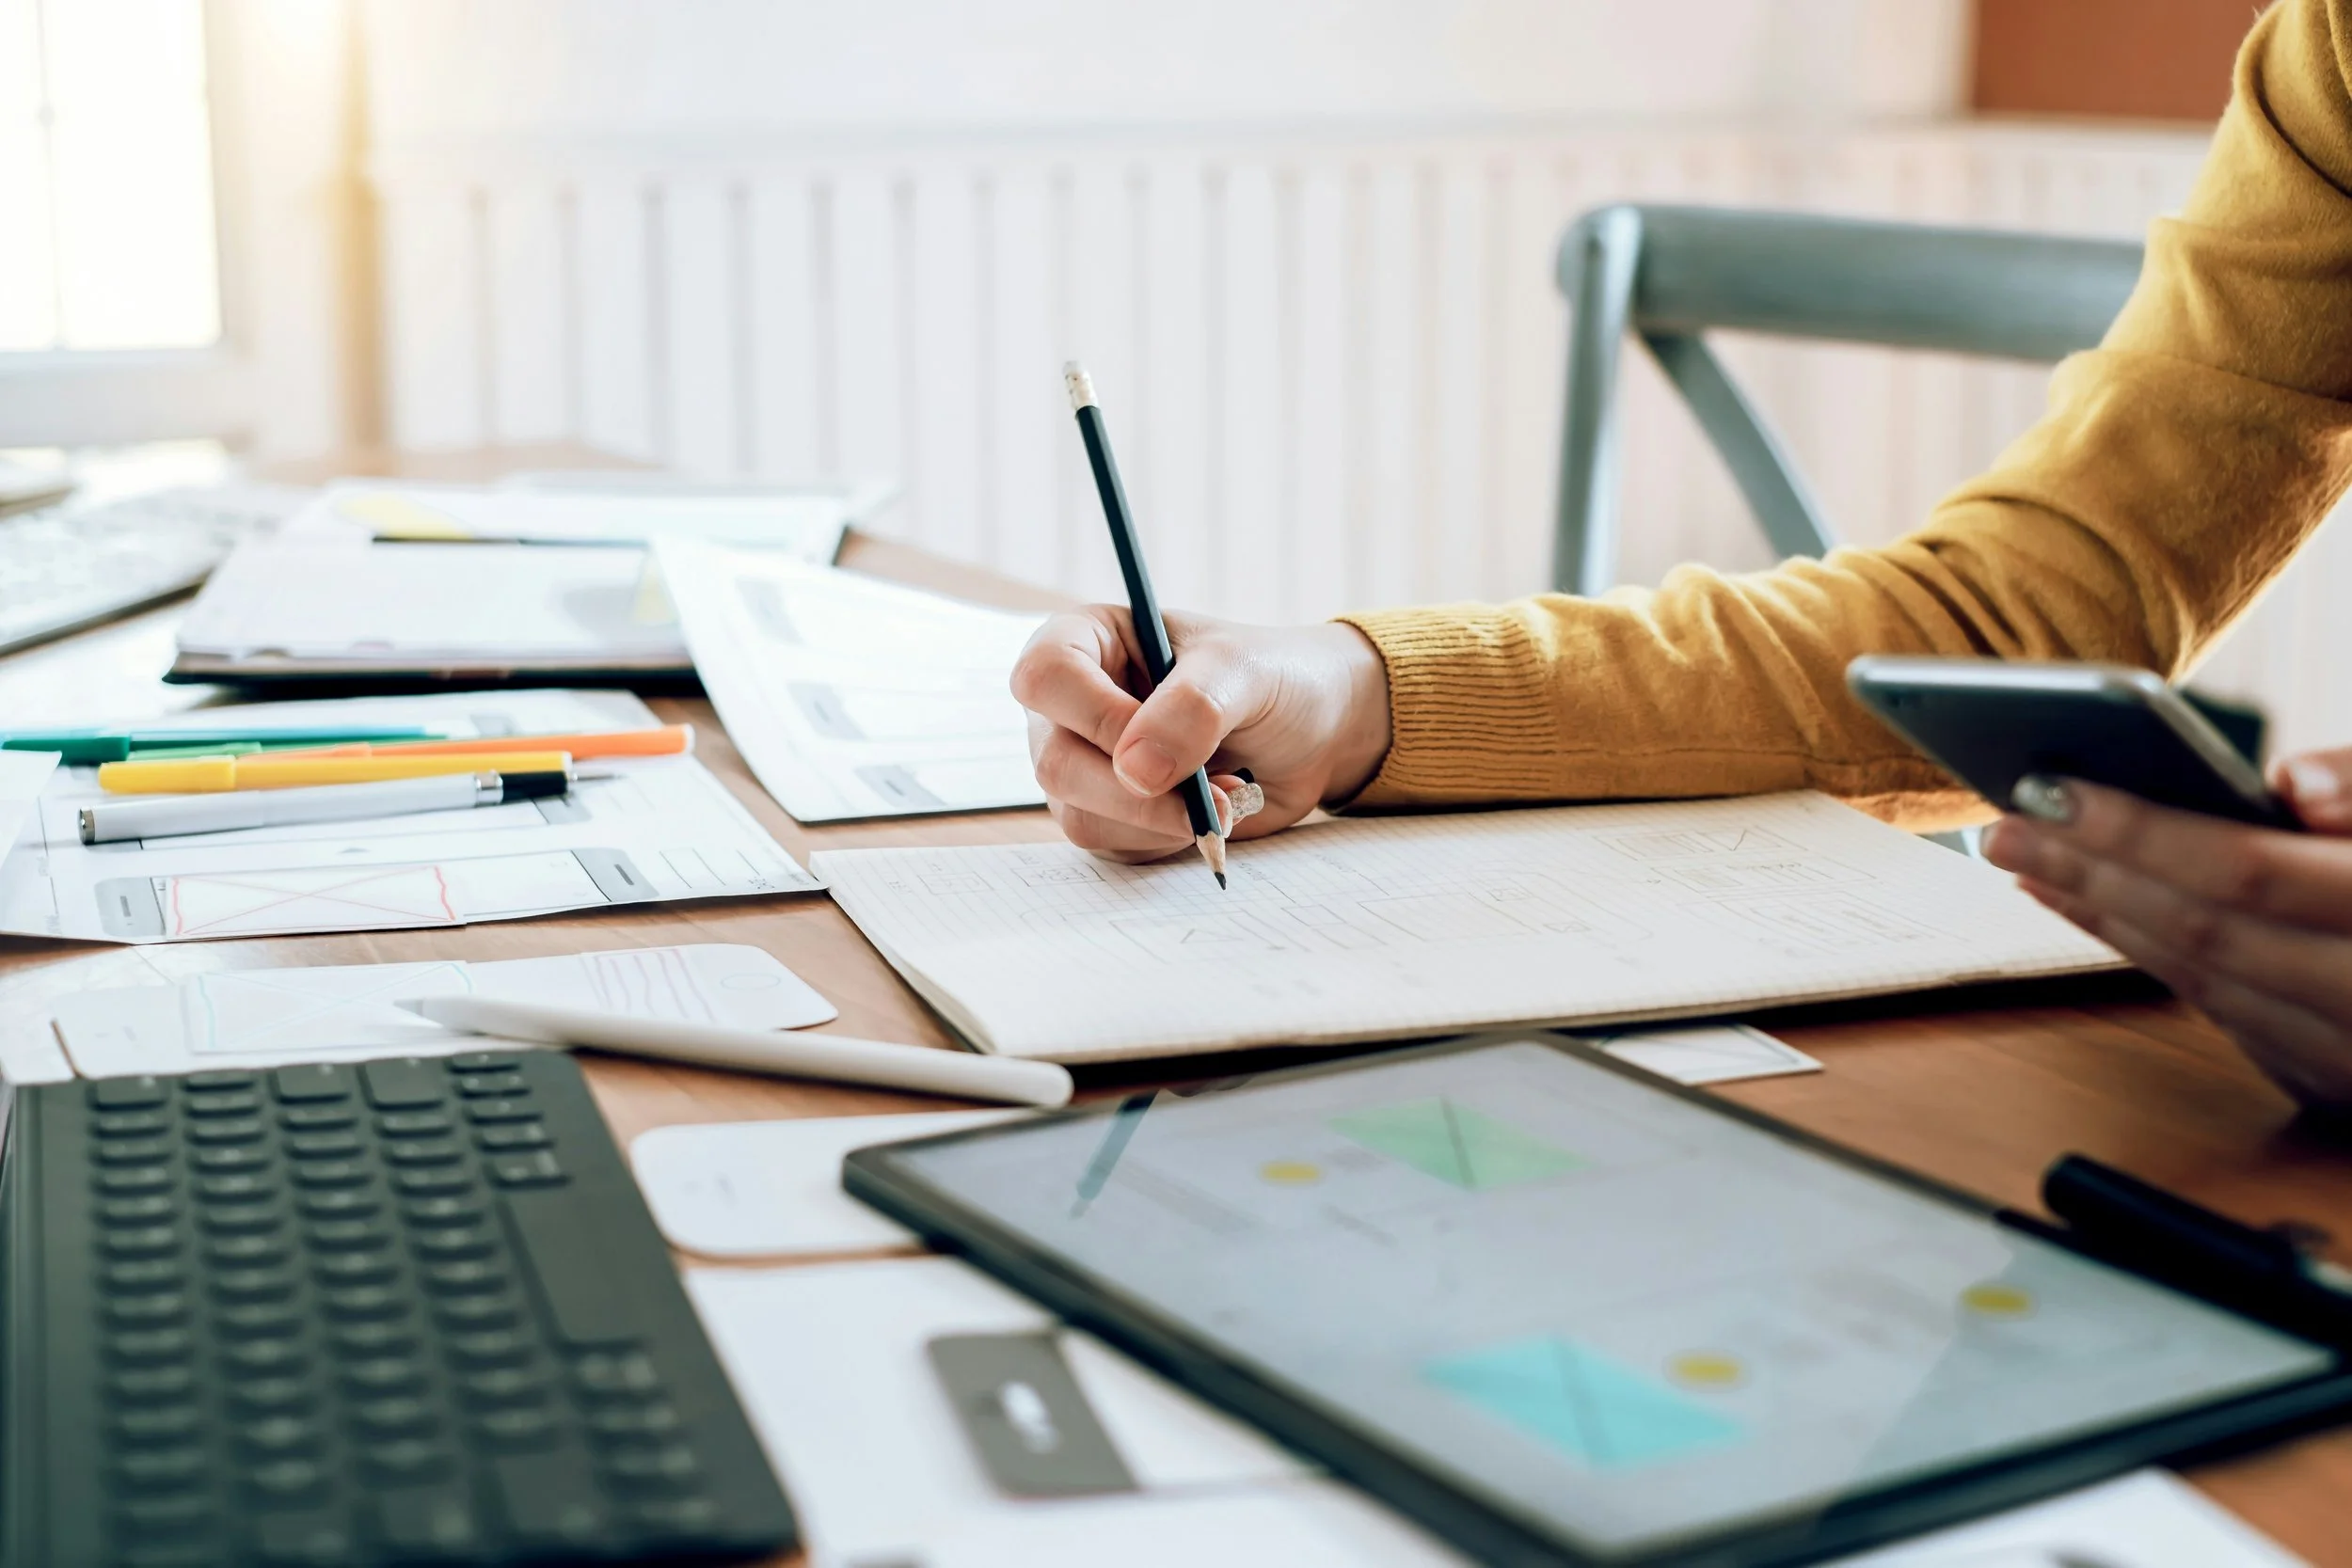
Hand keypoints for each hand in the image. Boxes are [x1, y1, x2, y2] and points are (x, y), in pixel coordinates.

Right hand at [1009, 606, 1391, 861]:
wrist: (1314, 734)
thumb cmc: (1274, 678)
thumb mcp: (1243, 671)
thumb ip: (1192, 708)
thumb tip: (1135, 771)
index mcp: (1087, 641)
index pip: (1045, 676)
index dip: (1095, 717)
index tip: (1157, 746)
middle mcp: (1071, 706)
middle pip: (1056, 762)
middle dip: (1137, 792)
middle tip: (1211, 795)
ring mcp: (1084, 765)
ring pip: (1081, 816)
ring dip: (1161, 820)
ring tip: (1223, 792)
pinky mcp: (1109, 817)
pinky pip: (1115, 848)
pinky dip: (1169, 840)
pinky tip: (1209, 812)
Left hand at [1981, 746, 2351, 1113]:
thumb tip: (2286, 781)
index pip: (2245, 871)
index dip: (2138, 828)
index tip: (2047, 787)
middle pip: (2203, 932)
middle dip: (2090, 873)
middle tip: (2001, 823)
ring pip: (2202, 983)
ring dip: (2103, 918)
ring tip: (2030, 860)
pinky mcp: (2341, 1088)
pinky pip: (2227, 1018)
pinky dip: (2152, 961)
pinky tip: (2102, 916)